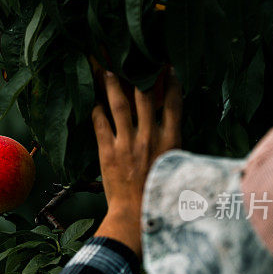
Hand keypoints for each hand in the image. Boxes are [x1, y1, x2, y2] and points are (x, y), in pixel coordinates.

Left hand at [92, 68, 182, 257]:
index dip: (170, 81)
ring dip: (112, 84)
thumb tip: (177, 129)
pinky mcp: (108, 153)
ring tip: (106, 68)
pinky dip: (97, 111)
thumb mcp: (179, 169)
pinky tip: (94, 101)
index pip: (173, 103)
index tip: (166, 66)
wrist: (138, 218)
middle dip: (138, 73)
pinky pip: (100, 124)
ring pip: (119, 105)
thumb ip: (176, 146)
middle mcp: (150, 137)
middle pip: (144, 96)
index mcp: (172, 140)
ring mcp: (127, 143)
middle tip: (131, 55)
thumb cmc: (162, 198)